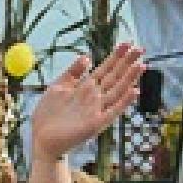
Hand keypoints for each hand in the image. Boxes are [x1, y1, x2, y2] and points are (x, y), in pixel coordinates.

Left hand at [27, 44, 146, 161]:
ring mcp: (96, 110)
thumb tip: (87, 56)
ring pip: (117, 91)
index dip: (116, 55)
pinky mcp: (95, 124)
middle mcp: (94, 97)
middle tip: (141, 48)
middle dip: (127, 62)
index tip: (127, 42)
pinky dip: (123, 102)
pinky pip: (112, 111)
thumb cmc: (48, 114)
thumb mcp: (58, 87)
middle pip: (114, 76)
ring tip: (141, 65)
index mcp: (86, 87)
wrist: (42, 139)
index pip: (105, 68)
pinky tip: (133, 92)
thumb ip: (72, 72)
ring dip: (129, 78)